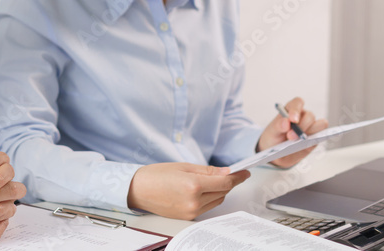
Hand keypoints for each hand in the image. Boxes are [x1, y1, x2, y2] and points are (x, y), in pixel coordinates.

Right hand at [127, 162, 249, 219]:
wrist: (138, 190)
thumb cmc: (156, 175)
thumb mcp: (183, 166)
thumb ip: (207, 170)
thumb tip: (226, 172)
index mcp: (193, 185)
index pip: (224, 182)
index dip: (238, 176)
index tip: (245, 172)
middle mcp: (194, 201)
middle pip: (223, 192)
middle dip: (227, 182)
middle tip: (228, 173)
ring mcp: (191, 212)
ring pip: (217, 200)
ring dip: (219, 191)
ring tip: (210, 181)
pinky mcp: (188, 217)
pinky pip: (207, 207)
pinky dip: (209, 198)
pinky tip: (203, 190)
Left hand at [257, 97, 328, 167]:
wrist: (276, 154)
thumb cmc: (273, 138)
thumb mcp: (272, 132)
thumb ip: (278, 126)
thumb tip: (286, 122)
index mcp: (291, 110)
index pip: (298, 102)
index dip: (296, 110)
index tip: (292, 120)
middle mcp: (303, 116)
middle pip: (310, 115)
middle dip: (302, 126)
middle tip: (290, 136)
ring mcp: (311, 127)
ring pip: (320, 124)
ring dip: (310, 132)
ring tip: (297, 141)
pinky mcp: (316, 138)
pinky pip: (322, 136)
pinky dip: (316, 139)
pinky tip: (306, 145)